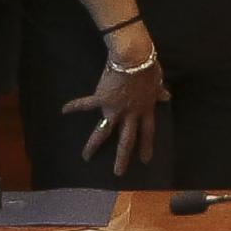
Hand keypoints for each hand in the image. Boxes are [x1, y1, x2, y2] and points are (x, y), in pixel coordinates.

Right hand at [67, 49, 167, 174]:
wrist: (133, 57)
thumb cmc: (147, 66)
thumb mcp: (157, 80)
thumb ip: (159, 91)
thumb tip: (166, 96)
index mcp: (145, 109)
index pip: (148, 132)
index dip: (146, 146)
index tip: (145, 160)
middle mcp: (130, 114)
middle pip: (127, 140)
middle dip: (122, 157)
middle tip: (118, 173)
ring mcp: (115, 108)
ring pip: (104, 132)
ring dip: (94, 145)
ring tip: (86, 156)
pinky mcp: (101, 99)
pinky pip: (86, 104)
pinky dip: (75, 106)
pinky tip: (64, 110)